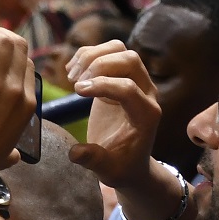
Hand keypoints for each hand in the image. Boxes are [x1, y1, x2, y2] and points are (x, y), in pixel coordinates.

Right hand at [63, 41, 164, 189]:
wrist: (128, 160)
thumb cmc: (120, 166)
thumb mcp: (108, 170)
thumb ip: (94, 160)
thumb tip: (75, 152)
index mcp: (147, 115)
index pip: (128, 88)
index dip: (102, 85)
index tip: (76, 91)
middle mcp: (147, 93)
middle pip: (129, 59)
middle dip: (99, 65)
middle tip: (74, 83)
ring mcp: (136, 81)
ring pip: (119, 49)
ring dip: (92, 56)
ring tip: (71, 76)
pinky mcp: (121, 76)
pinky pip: (108, 52)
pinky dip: (88, 55)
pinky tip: (71, 72)